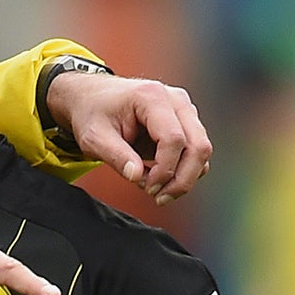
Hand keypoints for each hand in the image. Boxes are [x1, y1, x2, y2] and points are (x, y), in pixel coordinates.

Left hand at [45, 71, 210, 202]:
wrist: (93, 98)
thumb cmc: (92, 113)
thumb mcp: (94, 138)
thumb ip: (116, 157)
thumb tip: (137, 177)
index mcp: (152, 97)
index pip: (174, 139)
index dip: (165, 170)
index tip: (147, 188)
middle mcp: (175, 100)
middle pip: (198, 146)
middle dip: (182, 179)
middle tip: (158, 198)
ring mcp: (184, 110)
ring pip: (201, 151)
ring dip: (183, 178)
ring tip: (154, 189)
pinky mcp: (186, 123)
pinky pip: (195, 152)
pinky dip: (182, 171)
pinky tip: (157, 178)